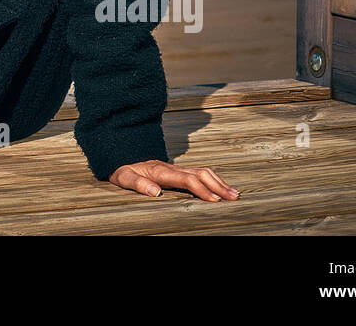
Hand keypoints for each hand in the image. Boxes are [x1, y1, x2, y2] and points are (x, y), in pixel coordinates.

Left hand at [108, 160, 238, 199]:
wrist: (121, 156)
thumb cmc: (123, 170)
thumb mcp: (124, 178)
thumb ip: (138, 184)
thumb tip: (155, 192)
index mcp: (160, 171)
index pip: (186, 180)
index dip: (201, 189)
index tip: (214, 200)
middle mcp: (171, 167)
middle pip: (200, 173)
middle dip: (218, 185)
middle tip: (234, 198)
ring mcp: (176, 167)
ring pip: (203, 171)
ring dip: (219, 182)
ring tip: (234, 194)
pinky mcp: (178, 169)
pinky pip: (199, 172)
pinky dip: (214, 179)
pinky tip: (222, 187)